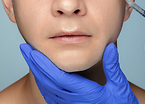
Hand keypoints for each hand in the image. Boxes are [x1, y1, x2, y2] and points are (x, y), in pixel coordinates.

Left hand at [20, 43, 138, 103]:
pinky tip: (40, 73)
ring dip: (37, 72)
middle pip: (47, 82)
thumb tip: (109, 47)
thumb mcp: (120, 86)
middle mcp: (73, 101)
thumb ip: (113, 67)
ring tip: (30, 57)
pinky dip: (43, 82)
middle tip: (24, 48)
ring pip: (47, 89)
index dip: (44, 63)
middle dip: (35, 64)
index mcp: (85, 94)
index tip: (34, 51)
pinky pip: (51, 95)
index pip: (58, 77)